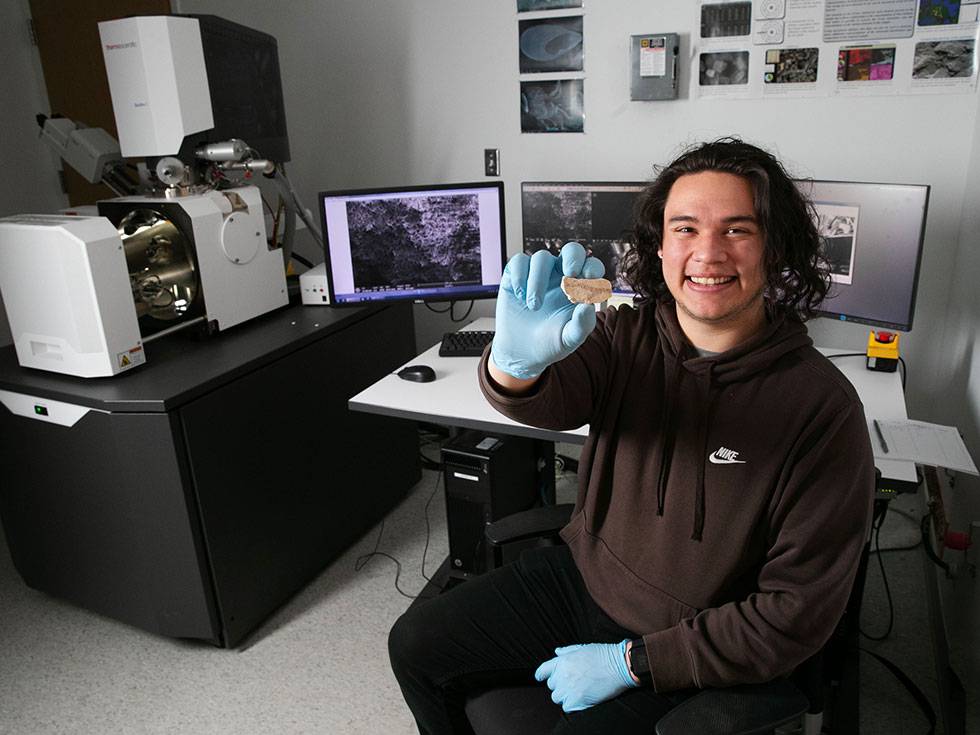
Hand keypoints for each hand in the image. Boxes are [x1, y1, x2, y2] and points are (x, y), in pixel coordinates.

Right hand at [490, 242, 604, 379]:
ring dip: (538, 280)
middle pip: (572, 250)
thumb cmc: (550, 342)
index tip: (588, 283)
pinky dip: (520, 276)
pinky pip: (519, 261)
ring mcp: (539, 274)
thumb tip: (588, 306)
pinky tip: (520, 296)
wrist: (522, 352)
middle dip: (573, 257)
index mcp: (580, 287)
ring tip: (534, 306)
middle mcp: (561, 275)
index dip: (592, 270)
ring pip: (542, 258)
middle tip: (570, 274)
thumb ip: (582, 325)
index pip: (592, 267)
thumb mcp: (569, 339)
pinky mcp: (517, 275)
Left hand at [533, 640, 636, 712]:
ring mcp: (569, 688)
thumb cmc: (603, 655)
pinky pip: (566, 707)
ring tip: (577, 691)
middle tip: (572, 682)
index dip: (541, 675)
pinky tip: (581, 699)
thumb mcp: (582, 647)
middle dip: (559, 684)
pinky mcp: (577, 700)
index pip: (542, 670)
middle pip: (551, 685)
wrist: (619, 666)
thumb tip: (557, 652)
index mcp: (562, 661)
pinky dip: (572, 705)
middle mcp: (562, 675)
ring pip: (557, 697)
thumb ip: (567, 651)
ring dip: (565, 695)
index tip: (541, 677)